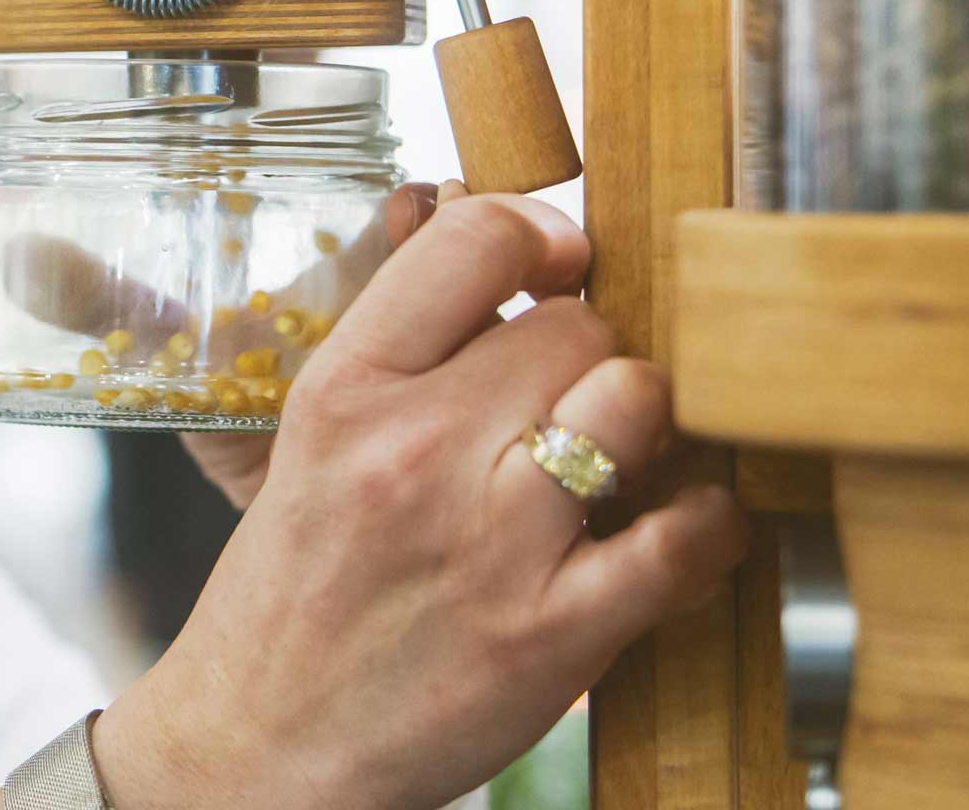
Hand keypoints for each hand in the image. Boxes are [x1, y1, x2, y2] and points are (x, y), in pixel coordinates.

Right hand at [91, 193, 747, 809]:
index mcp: (344, 390)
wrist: (262, 743)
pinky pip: (686, 535)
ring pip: (636, 399)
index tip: (557, 266)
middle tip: (573, 398)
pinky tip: (677, 528)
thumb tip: (478, 224)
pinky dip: (706, 524)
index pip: (475, 238)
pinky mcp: (554, 631)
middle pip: (577, 323)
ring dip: (648, 425)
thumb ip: (397, 345)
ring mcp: (489, 541)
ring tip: (624, 455)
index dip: (542, 237)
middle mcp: (414, 451)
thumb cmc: (297, 587)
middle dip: (591, 353)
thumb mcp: (310, 439)